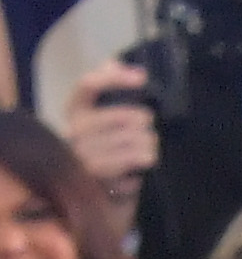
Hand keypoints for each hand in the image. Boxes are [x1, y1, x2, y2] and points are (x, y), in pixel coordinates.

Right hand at [62, 59, 158, 213]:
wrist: (97, 194)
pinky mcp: (98, 178)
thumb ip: (108, 86)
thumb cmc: (104, 149)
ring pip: (131, 140)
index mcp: (74, 109)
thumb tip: (119, 64)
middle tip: (149, 132)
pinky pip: (132, 162)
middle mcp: (74, 130)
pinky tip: (145, 163)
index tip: (141, 77)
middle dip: (144, 124)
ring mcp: (83, 155)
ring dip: (149, 145)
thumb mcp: (103, 117)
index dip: (116, 78)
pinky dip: (143, 161)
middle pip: (121, 116)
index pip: (89, 84)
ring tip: (150, 148)